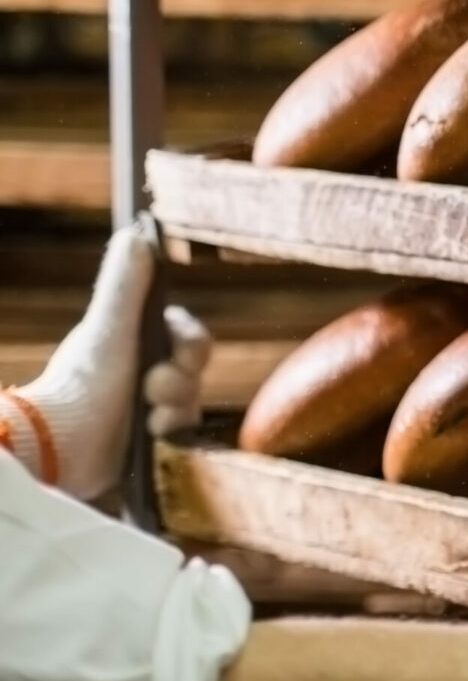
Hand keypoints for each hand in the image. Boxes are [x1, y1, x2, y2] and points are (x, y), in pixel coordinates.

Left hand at [0, 217, 207, 499]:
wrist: (60, 449)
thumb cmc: (82, 384)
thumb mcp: (107, 329)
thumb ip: (123, 283)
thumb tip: (136, 231)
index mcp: (135, 343)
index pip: (190, 338)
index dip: (191, 345)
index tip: (177, 352)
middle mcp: (142, 374)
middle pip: (194, 371)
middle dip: (180, 381)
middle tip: (152, 388)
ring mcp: (146, 410)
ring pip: (192, 403)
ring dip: (175, 409)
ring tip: (148, 421)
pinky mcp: (148, 445)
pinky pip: (183, 434)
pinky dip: (172, 434)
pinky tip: (151, 440)